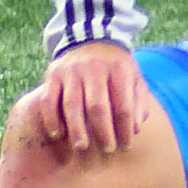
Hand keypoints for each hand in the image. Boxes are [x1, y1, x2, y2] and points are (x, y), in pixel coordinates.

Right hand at [32, 42, 149, 154]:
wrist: (90, 38)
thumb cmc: (116, 66)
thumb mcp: (134, 76)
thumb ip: (138, 101)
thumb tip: (135, 129)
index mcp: (118, 69)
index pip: (123, 104)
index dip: (125, 128)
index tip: (126, 146)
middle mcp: (94, 68)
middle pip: (97, 106)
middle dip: (103, 131)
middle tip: (107, 150)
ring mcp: (71, 71)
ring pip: (72, 104)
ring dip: (77, 128)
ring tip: (81, 147)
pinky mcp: (53, 74)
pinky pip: (49, 99)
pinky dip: (51, 118)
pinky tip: (57, 134)